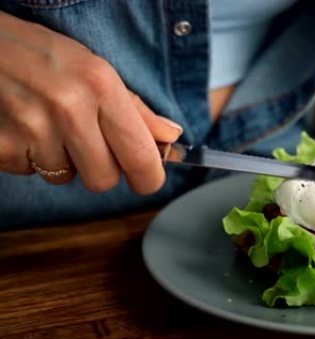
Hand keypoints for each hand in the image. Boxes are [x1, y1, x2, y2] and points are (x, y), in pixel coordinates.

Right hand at [0, 11, 181, 193]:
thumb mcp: (92, 68)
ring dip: (59, 159)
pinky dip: (27, 155)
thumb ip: (134, 107)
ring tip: (44, 123)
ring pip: (64, 177)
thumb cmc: (39, 54)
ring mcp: (32, 128)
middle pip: (103, 179)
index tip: (147, 180)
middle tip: (84, 140)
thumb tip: (170, 136)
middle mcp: (69, 108)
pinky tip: (21, 125)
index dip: (149, 178)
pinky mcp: (1, 145)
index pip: (140, 157)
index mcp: (100, 86)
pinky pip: (28, 171)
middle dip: (99, 168)